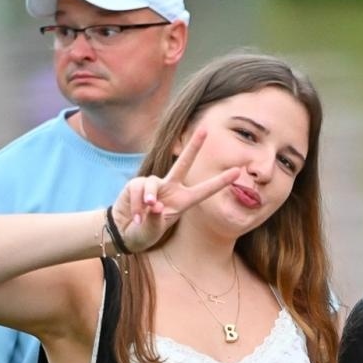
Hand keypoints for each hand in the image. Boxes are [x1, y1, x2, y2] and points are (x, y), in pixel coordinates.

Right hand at [112, 129, 241, 252]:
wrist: (124, 233)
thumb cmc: (144, 233)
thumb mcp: (152, 230)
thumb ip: (155, 219)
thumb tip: (153, 204)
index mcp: (182, 201)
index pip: (204, 190)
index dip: (220, 181)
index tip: (238, 171)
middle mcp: (171, 188)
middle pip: (184, 163)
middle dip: (193, 146)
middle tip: (205, 129)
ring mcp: (154, 184)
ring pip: (152, 185)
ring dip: (148, 200)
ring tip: (143, 216)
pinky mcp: (136, 183)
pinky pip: (137, 190)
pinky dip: (136, 205)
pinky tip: (135, 217)